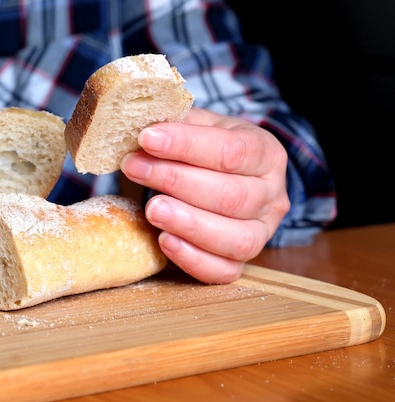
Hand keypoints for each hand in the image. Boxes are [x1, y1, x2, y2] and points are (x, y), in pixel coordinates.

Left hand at [120, 107, 289, 283]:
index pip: (232, 151)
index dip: (187, 145)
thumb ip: (174, 123)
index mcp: (265, 153)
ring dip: (189, 224)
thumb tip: (136, 124)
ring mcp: (262, 233)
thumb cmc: (203, 151)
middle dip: (177, 181)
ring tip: (151, 209)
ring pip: (236, 238)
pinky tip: (164, 241)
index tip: (147, 138)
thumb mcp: (197, 126)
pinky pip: (224, 270)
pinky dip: (193, 259)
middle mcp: (273, 195)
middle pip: (232, 195)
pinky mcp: (241, 262)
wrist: (216, 177)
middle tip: (135, 168)